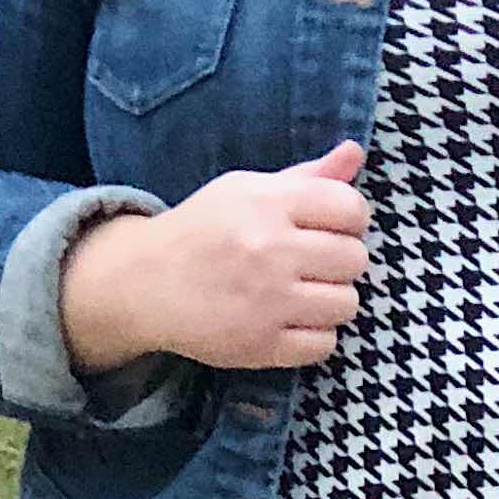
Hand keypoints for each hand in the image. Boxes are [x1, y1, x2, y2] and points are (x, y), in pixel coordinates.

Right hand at [127, 139, 370, 371]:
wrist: (143, 283)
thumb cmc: (202, 231)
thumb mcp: (247, 189)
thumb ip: (307, 176)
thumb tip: (355, 153)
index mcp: (268, 203)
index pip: (351, 209)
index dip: (349, 221)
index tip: (329, 229)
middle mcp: (270, 250)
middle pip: (355, 259)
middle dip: (340, 262)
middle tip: (311, 265)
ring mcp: (267, 301)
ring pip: (346, 304)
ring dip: (331, 301)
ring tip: (301, 295)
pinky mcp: (261, 345)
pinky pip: (326, 344)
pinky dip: (314, 336)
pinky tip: (290, 322)